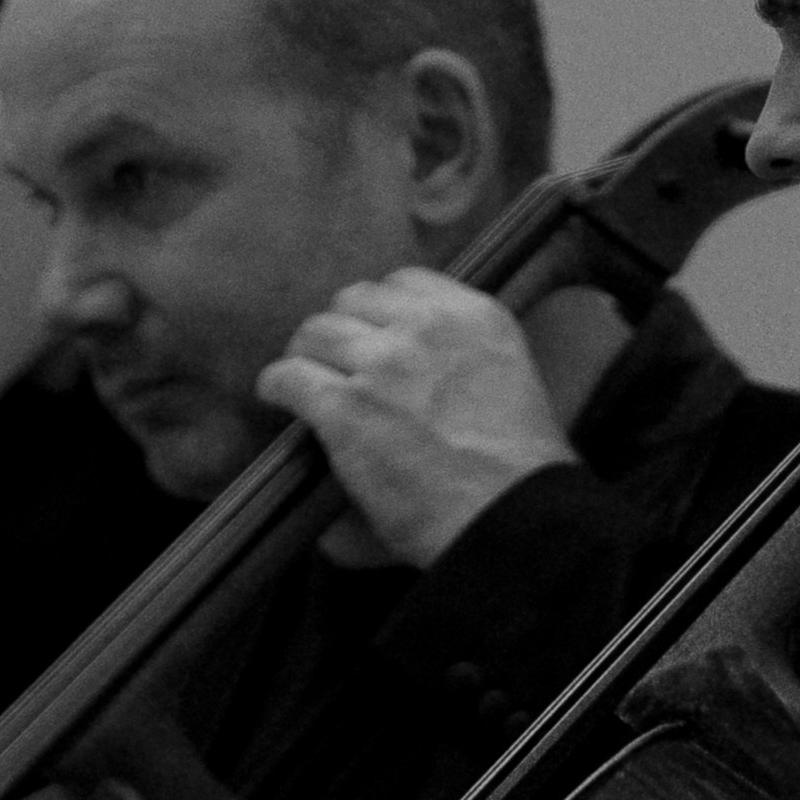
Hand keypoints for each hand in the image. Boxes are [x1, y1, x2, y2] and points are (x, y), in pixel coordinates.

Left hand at [258, 269, 578, 569]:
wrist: (509, 518)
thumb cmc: (521, 473)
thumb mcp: (511, 381)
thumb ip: (467, 354)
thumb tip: (424, 362)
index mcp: (476, 317)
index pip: (406, 281)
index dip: (381, 309)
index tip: (376, 332)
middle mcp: (427, 328)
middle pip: (354, 300)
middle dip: (343, 328)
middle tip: (338, 360)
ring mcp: (383, 364)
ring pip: (317, 332)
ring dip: (307, 354)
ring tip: (304, 377)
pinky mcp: (347, 407)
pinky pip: (290, 377)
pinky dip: (277, 385)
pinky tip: (278, 396)